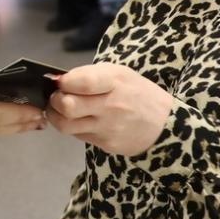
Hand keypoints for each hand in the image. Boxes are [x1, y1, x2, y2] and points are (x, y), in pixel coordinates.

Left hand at [45, 63, 176, 157]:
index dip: (65, 82)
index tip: (60, 81)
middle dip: (55, 100)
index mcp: (115, 82)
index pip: (84, 82)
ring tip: (59, 109)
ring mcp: (107, 128)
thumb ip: (90, 75)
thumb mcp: (119, 74)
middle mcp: (110, 106)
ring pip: (66, 125)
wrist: (165, 125)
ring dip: (56, 116)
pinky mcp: (104, 145)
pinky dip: (71, 127)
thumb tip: (60, 80)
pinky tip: (77, 119)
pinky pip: (77, 135)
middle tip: (56, 97)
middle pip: (68, 106)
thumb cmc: (137, 93)